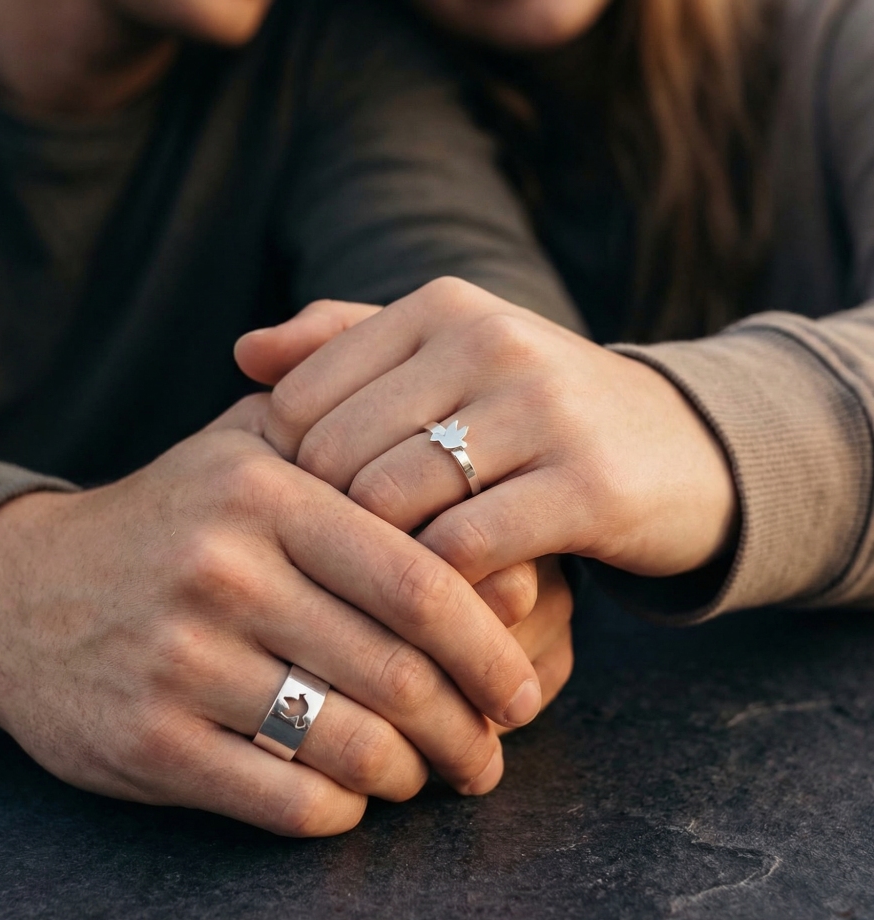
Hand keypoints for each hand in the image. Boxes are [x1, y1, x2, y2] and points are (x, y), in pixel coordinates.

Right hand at [0, 395, 541, 836]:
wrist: (19, 590)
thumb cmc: (168, 520)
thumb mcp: (242, 449)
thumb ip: (348, 448)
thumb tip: (478, 507)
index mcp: (264, 492)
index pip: (417, 580)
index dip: (490, 645)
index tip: (522, 684)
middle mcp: (222, 570)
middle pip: (396, 671)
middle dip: (468, 725)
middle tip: (494, 748)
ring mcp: (180, 660)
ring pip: (350, 743)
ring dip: (414, 773)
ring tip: (434, 773)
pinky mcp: (147, 741)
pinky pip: (285, 798)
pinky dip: (344, 809)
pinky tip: (357, 793)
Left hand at [235, 278, 738, 582]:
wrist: (683, 447)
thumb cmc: (534, 414)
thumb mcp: (447, 361)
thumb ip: (346, 346)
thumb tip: (243, 352)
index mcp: (441, 307)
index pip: (300, 401)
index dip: (289, 476)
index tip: (313, 523)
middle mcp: (489, 341)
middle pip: (335, 457)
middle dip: (328, 529)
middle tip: (341, 577)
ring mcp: (543, 410)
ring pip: (392, 501)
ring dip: (379, 566)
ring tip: (387, 597)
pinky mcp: (588, 485)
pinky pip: (465, 549)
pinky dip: (439, 590)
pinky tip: (444, 606)